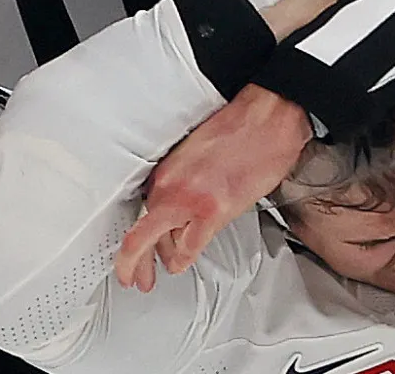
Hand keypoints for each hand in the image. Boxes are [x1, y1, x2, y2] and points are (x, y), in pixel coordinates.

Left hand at [114, 84, 310, 291]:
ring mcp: (189, 201)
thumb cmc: (238, 130)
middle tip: (135, 277)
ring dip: (167, 259)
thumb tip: (175, 205)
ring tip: (169, 266)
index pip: (138, 212)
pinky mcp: (213, 211)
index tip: (129, 254)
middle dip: (136, 263)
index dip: (131, 241)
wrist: (265, 119)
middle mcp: (169, 187)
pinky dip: (181, 260)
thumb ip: (179, 181)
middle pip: (139, 237)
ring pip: (163, 245)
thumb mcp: (193, 154)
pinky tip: (179, 265)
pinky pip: (188, 247)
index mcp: (164, 171)